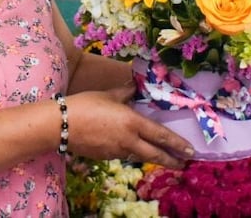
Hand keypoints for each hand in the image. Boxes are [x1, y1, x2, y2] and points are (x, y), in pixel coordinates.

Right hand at [64, 86, 193, 167]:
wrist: (61, 125)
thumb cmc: (85, 104)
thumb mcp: (108, 95)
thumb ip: (126, 92)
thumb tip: (135, 86)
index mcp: (132, 122)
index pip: (161, 135)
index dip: (177, 144)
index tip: (189, 150)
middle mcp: (128, 140)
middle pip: (155, 154)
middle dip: (172, 160)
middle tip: (184, 163)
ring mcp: (117, 151)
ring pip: (140, 156)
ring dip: (153, 157)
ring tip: (164, 158)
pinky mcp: (106, 157)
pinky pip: (125, 155)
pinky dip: (133, 153)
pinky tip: (133, 149)